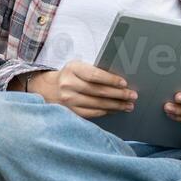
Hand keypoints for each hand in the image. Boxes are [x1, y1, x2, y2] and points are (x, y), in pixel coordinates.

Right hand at [20, 61, 136, 118]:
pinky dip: (105, 112)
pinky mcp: (70, 111)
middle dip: (118, 95)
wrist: (48, 88)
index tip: (125, 83)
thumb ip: (95, 72)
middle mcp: (68, 84)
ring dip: (115, 106)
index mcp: (73, 69)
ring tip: (128, 105)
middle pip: (98, 92)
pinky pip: (91, 113)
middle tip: (133, 96)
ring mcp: (68, 100)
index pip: (95, 75)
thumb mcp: (79, 67)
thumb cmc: (71, 75)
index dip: (111, 80)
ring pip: (96, 104)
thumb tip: (120, 81)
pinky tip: (114, 110)